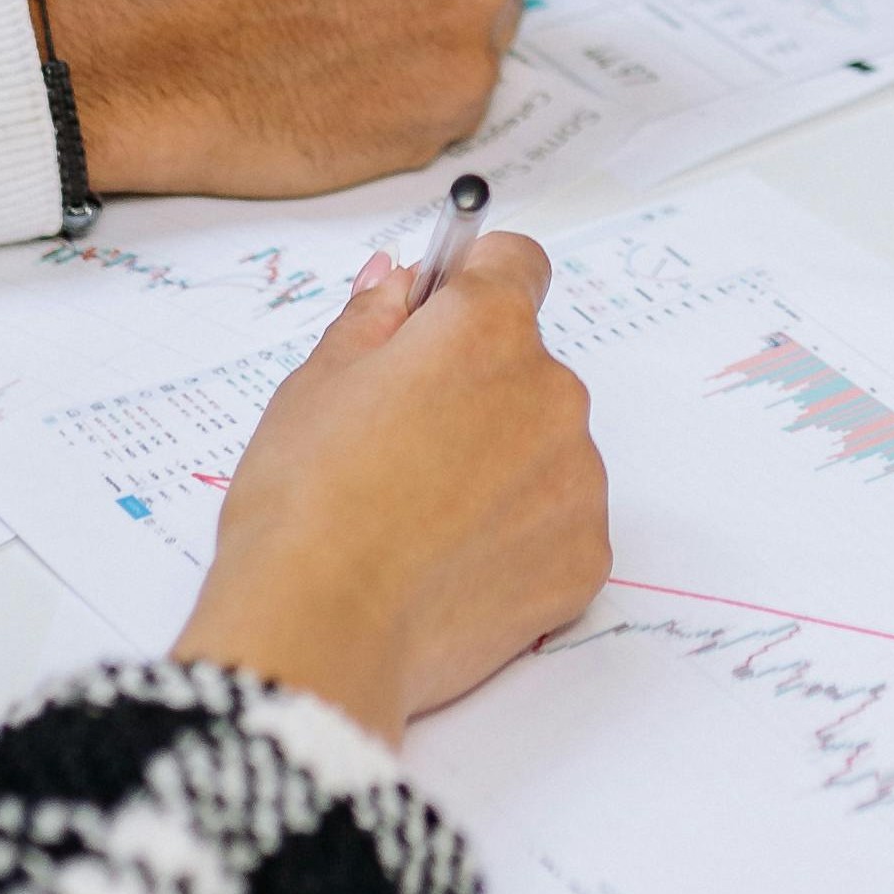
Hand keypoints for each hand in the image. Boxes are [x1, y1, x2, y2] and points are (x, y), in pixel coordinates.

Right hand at [178, 234, 610, 738]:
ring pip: (546, 450)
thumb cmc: (305, 504)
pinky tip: (454, 565)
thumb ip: (373, 319)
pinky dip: (518, 538)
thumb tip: (399, 282)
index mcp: (486, 332)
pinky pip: (558, 526)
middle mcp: (553, 394)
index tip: (443, 315)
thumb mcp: (315, 383)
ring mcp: (579, 481)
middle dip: (477, 393)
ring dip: (501, 469)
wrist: (325, 630)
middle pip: (527, 369)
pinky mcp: (587, 556)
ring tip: (424, 520)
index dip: (472, 284)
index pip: (515, 264)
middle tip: (403, 448)